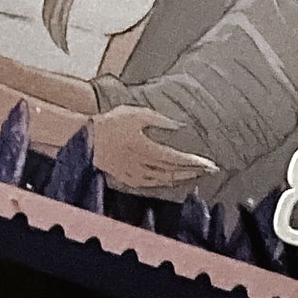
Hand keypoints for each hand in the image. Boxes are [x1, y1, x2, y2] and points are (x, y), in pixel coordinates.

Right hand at [88, 106, 216, 193]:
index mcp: (146, 149)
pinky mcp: (127, 178)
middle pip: (173, 172)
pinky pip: (150, 184)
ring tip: (194, 175)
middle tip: (209, 171)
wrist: (87, 138)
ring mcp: (134, 174)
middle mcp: (142, 165)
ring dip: (181, 178)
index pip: (176, 159)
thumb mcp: (137, 114)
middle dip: (193, 171)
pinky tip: (170, 180)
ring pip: (163, 181)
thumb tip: (179, 125)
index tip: (208, 164)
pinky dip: (164, 183)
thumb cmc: (111, 123)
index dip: (193, 162)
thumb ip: (160, 120)